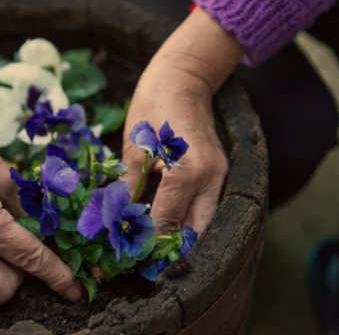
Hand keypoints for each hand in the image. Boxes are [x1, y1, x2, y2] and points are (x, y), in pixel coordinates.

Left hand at [122, 8, 242, 234]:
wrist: (182, 79)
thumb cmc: (151, 110)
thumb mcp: (133, 151)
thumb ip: (129, 190)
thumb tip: (117, 222)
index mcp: (187, 173)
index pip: (165, 223)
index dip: (144, 242)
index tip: (125, 256)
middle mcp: (211, 180)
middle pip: (194, 233)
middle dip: (169, 250)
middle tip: (142, 258)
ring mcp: (221, 176)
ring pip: (205, 223)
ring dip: (182, 238)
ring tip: (154, 246)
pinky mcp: (221, 173)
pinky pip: (207, 208)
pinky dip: (189, 221)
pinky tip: (169, 224)